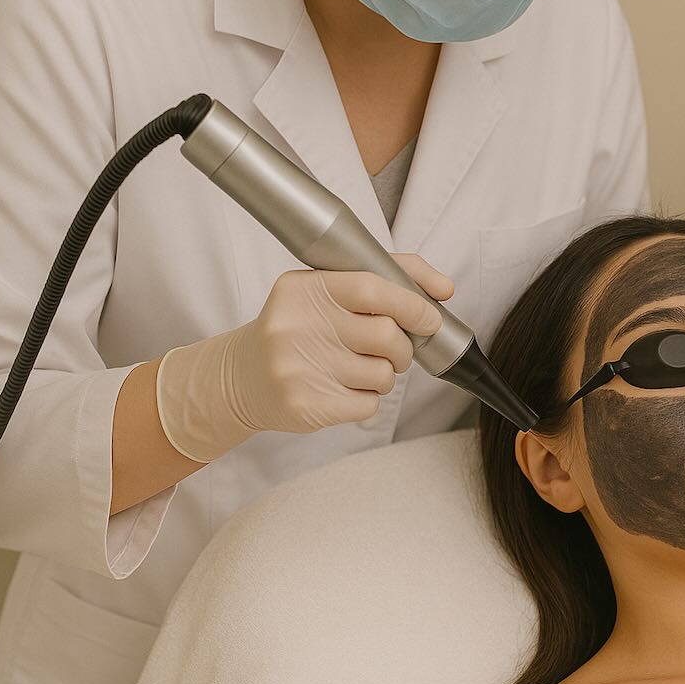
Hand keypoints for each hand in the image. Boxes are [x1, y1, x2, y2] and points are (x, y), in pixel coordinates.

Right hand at [156, 253, 452, 461]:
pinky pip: (369, 404)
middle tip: (392, 350)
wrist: (240, 377)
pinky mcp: (305, 406)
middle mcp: (297, 326)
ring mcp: (298, 368)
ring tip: (358, 369)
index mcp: (305, 289)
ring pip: (383, 374)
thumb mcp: (324, 289)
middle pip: (387, 335)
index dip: (413, 304)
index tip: (430, 317)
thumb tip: (444, 289)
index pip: (373, 288)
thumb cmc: (296, 328)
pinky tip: (343, 389)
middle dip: (403, 347)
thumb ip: (384, 277)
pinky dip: (368, 398)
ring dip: (385, 375)